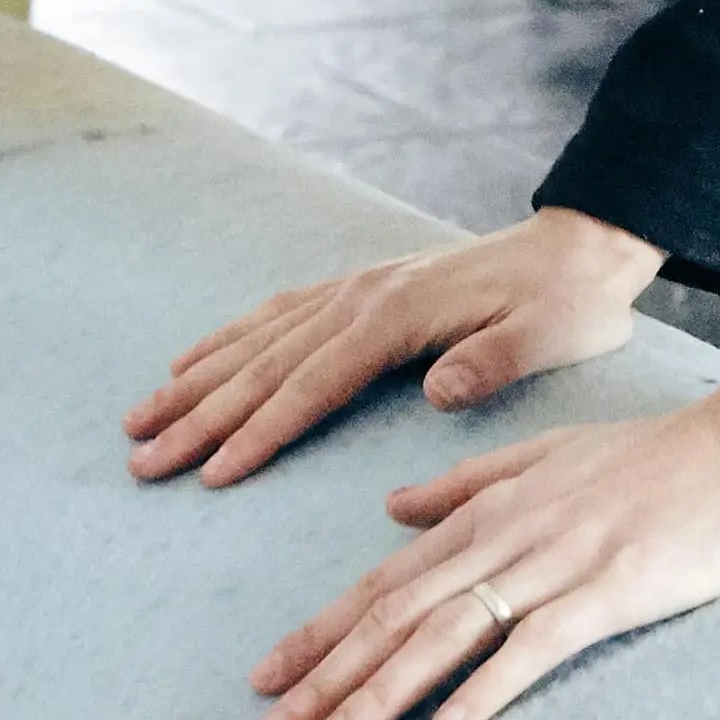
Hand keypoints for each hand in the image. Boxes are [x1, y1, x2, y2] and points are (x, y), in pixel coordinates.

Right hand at [124, 206, 663, 489]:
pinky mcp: (359, 289)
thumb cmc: (568, 303)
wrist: (580, 246)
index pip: (310, 385)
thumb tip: (439, 391)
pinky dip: (225, 341)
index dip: (257, 432)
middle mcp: (360, 298)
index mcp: (396, 317)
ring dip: (194, 382)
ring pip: (255, 341)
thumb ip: (492, 363)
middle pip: (263, 366)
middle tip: (140, 460)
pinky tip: (191, 363)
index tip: (210, 473)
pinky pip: (274, 316)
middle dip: (198, 417)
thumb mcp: (549, 336)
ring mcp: (354, 289)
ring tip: (139, 420)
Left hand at [246, 352, 719, 719]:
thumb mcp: (547, 457)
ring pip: (446, 634)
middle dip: (325, 677)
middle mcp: (507, 536)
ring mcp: (558, 563)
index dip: (322, 632)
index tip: (266, 678)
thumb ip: (466, 487)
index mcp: (488, 511)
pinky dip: (488, 687)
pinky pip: (537, 645)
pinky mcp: (612, 590)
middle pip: (396, 615)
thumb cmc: (659, 458)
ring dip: (379, 693)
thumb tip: (391, 512)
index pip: (385, 581)